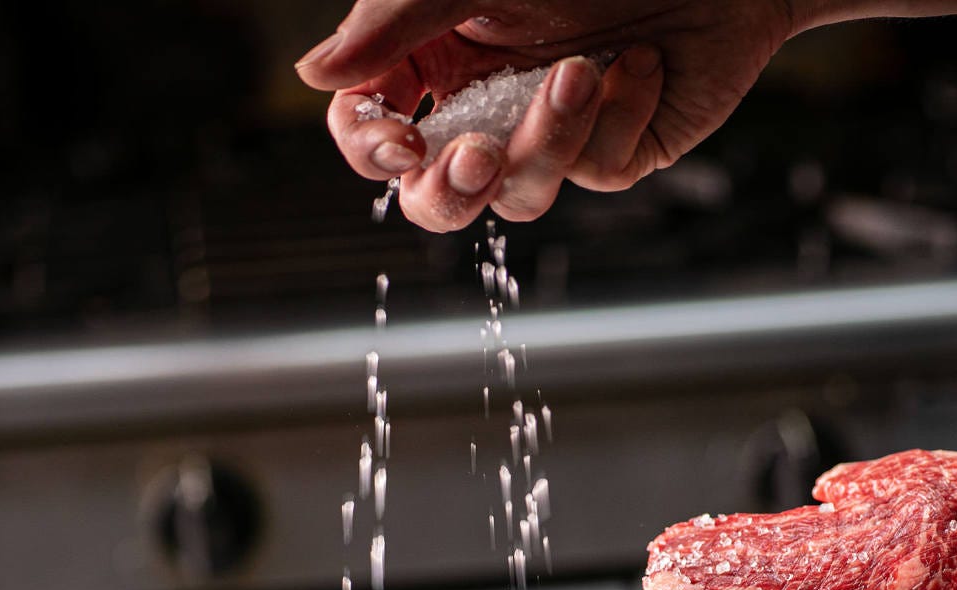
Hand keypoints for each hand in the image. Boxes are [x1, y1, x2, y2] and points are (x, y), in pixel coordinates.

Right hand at [294, 0, 802, 231]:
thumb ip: (393, 24)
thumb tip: (312, 75)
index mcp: (440, 60)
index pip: (375, 130)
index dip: (374, 149)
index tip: (398, 139)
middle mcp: (489, 106)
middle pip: (436, 195)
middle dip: (453, 188)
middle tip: (477, 155)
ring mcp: (551, 139)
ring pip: (520, 196)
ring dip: (551, 139)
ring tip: (585, 70)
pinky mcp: (611, 155)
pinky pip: (594, 172)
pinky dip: (620, 115)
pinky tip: (645, 65)